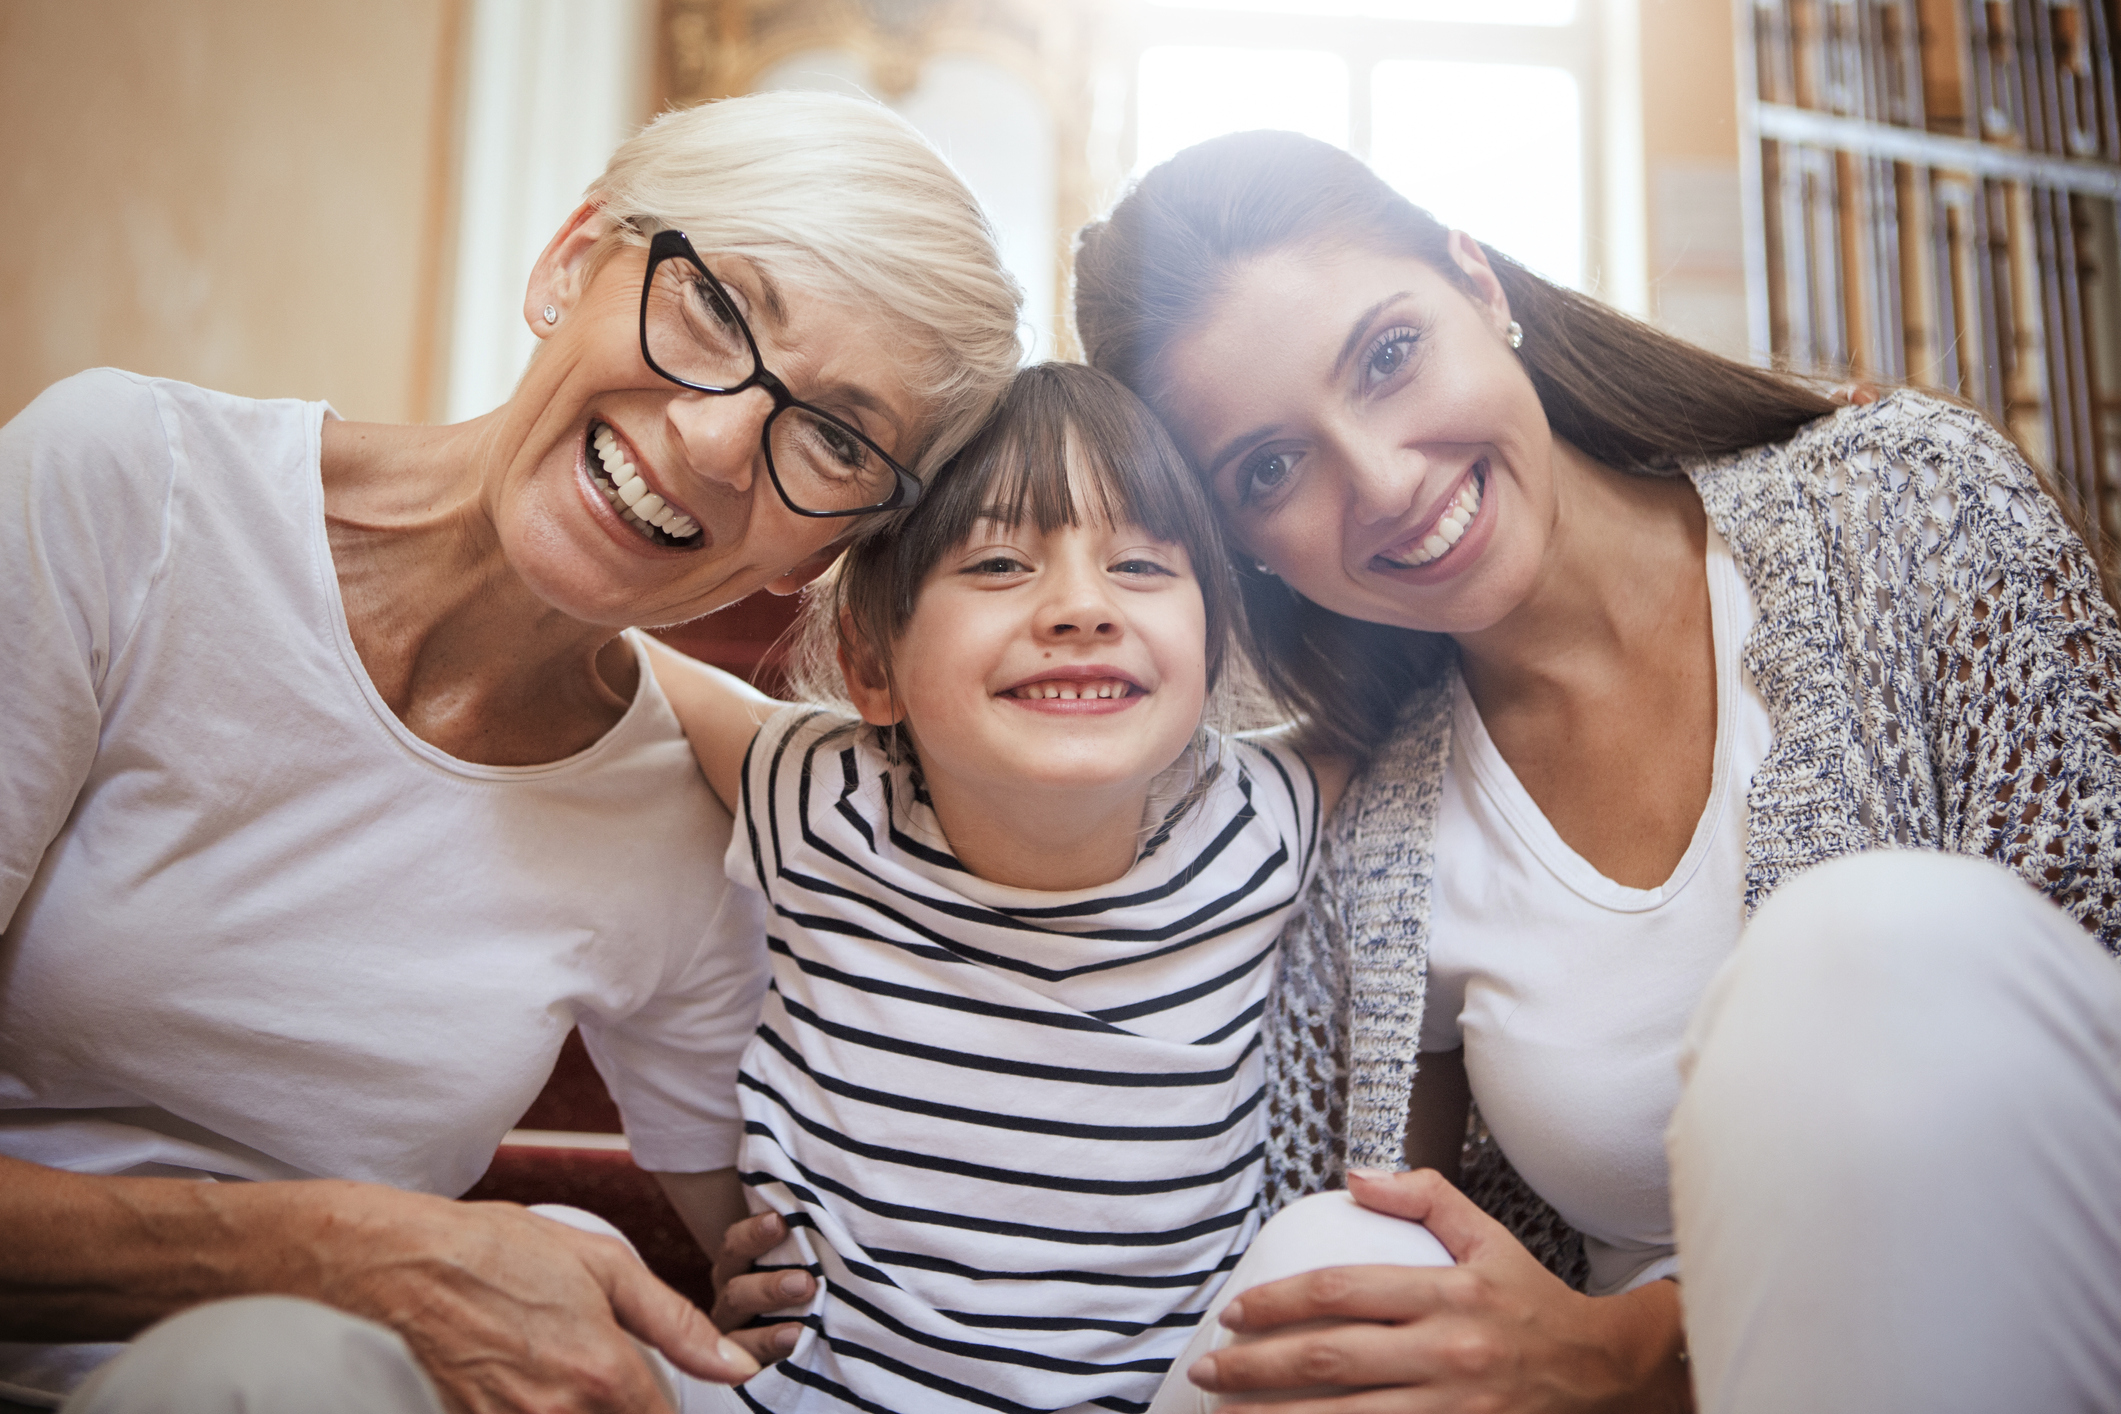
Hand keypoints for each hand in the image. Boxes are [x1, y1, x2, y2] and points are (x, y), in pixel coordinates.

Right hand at [287, 1183, 759, 1413]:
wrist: (405, 1266)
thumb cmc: (501, 1253)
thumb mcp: (605, 1266)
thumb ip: (676, 1323)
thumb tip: (735, 1366)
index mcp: (604, 1373)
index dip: (671, 1411)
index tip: (661, 1396)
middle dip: (627, 1408)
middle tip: (614, 1378)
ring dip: (588, 1410)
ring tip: (571, 1373)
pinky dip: (544, 1410)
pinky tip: (536, 1383)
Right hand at [708, 1209, 813, 1364]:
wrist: (821, 1337)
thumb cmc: (816, 1280)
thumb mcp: (811, 1255)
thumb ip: (813, 1235)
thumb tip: (840, 1184)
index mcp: (741, 1266)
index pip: (736, 1245)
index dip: (753, 1234)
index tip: (780, 1222)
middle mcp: (732, 1300)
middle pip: (734, 1292)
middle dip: (769, 1288)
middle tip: (805, 1283)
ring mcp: (735, 1339)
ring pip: (735, 1337)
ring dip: (768, 1334)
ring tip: (801, 1329)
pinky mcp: (745, 1371)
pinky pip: (747, 1370)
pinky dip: (769, 1360)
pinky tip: (794, 1351)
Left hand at [1187, 1169, 1688, 1412]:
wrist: (1602, 1373)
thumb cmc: (1532, 1302)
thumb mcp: (1487, 1236)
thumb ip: (1423, 1198)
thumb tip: (1355, 1178)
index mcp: (1448, 1293)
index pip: (1341, 1292)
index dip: (1278, 1303)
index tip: (1236, 1313)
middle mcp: (1447, 1353)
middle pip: (1329, 1359)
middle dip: (1256, 1367)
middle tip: (1209, 1370)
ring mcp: (1454, 1410)